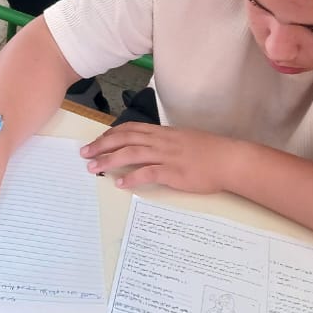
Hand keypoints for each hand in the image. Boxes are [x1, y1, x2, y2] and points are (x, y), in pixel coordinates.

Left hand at [80, 123, 239, 194]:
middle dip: (102, 145)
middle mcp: (160, 141)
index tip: (97, 140)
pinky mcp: (173, 172)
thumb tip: (148, 147)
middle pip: (124, 139)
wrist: (228, 159)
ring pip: (131, 153)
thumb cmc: (208, 151)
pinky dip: (132, 177)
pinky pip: (148, 173)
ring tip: (94, 168)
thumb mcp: (182, 140)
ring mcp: (166, 156)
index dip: (110, 134)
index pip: (130, 129)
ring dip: (109, 160)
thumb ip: (164, 142)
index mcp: (161, 132)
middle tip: (85, 153)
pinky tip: (120, 183)